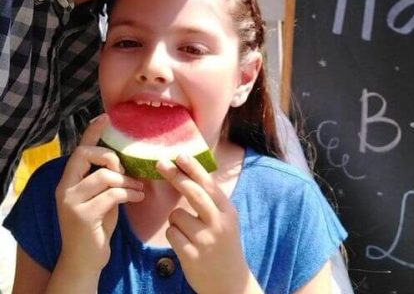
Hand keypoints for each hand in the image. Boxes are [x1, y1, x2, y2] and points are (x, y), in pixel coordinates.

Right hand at [54, 115, 144, 274]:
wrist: (85, 259)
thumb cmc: (98, 223)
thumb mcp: (102, 195)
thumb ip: (107, 177)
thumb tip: (129, 157)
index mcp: (69, 179)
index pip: (80, 148)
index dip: (92, 131)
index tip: (106, 116)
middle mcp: (65, 187)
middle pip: (86, 154)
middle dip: (111, 157)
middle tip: (126, 171)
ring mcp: (71, 201)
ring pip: (104, 175)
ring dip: (126, 180)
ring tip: (137, 189)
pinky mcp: (82, 215)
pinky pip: (112, 194)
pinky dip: (129, 194)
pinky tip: (137, 198)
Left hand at [156, 154, 261, 293]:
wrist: (230, 283)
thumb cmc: (224, 245)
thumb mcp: (226, 221)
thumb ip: (212, 202)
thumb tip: (191, 176)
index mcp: (228, 211)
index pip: (209, 184)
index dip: (193, 168)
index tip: (180, 155)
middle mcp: (218, 223)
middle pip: (193, 193)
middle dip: (175, 176)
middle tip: (160, 164)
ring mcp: (205, 240)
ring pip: (176, 215)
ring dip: (176, 220)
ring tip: (188, 233)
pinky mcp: (191, 255)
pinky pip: (171, 234)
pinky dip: (173, 235)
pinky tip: (185, 245)